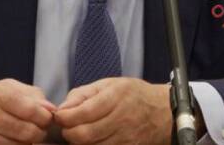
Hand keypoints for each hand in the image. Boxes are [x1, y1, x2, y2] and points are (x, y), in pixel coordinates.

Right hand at [0, 78, 56, 143]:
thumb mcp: (4, 87)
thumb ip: (31, 95)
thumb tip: (51, 109)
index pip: (33, 110)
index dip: (45, 117)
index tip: (45, 117)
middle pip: (30, 132)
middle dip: (40, 132)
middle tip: (37, 128)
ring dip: (28, 142)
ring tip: (24, 134)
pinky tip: (12, 141)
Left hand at [54, 77, 172, 144]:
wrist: (162, 112)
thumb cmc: (132, 95)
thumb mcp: (107, 85)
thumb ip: (82, 95)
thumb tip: (61, 109)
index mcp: (115, 97)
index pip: (82, 113)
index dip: (64, 117)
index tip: (60, 116)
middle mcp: (121, 118)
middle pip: (84, 135)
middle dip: (68, 133)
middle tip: (67, 127)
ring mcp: (126, 138)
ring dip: (79, 142)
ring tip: (79, 132)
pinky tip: (92, 140)